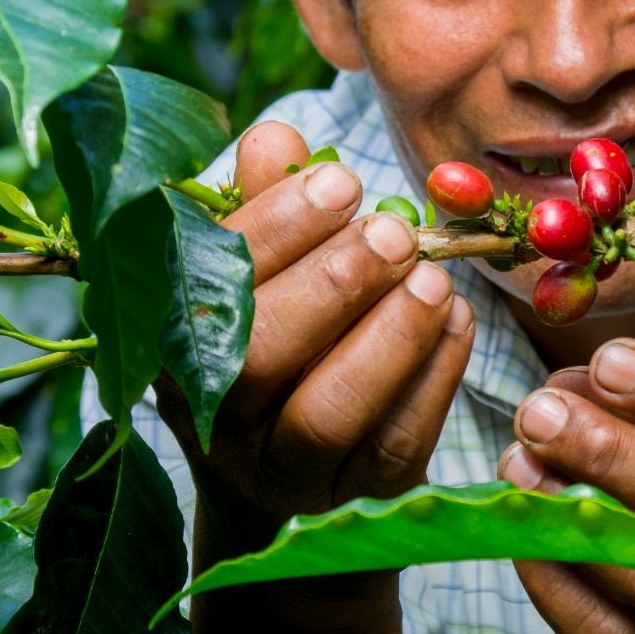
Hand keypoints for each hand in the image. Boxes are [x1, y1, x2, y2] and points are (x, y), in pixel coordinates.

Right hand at [153, 121, 475, 633]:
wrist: (283, 468)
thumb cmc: (275, 330)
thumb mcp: (258, 267)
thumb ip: (265, 202)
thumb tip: (276, 138)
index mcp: (176, 340)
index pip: (211, 283)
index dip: (278, 228)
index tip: (341, 183)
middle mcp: (216, 416)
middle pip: (262, 356)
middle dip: (336, 284)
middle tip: (393, 233)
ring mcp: (283, 468)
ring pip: (328, 414)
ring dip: (389, 337)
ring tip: (433, 279)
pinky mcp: (353, 495)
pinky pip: (394, 444)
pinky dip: (434, 377)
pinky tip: (458, 321)